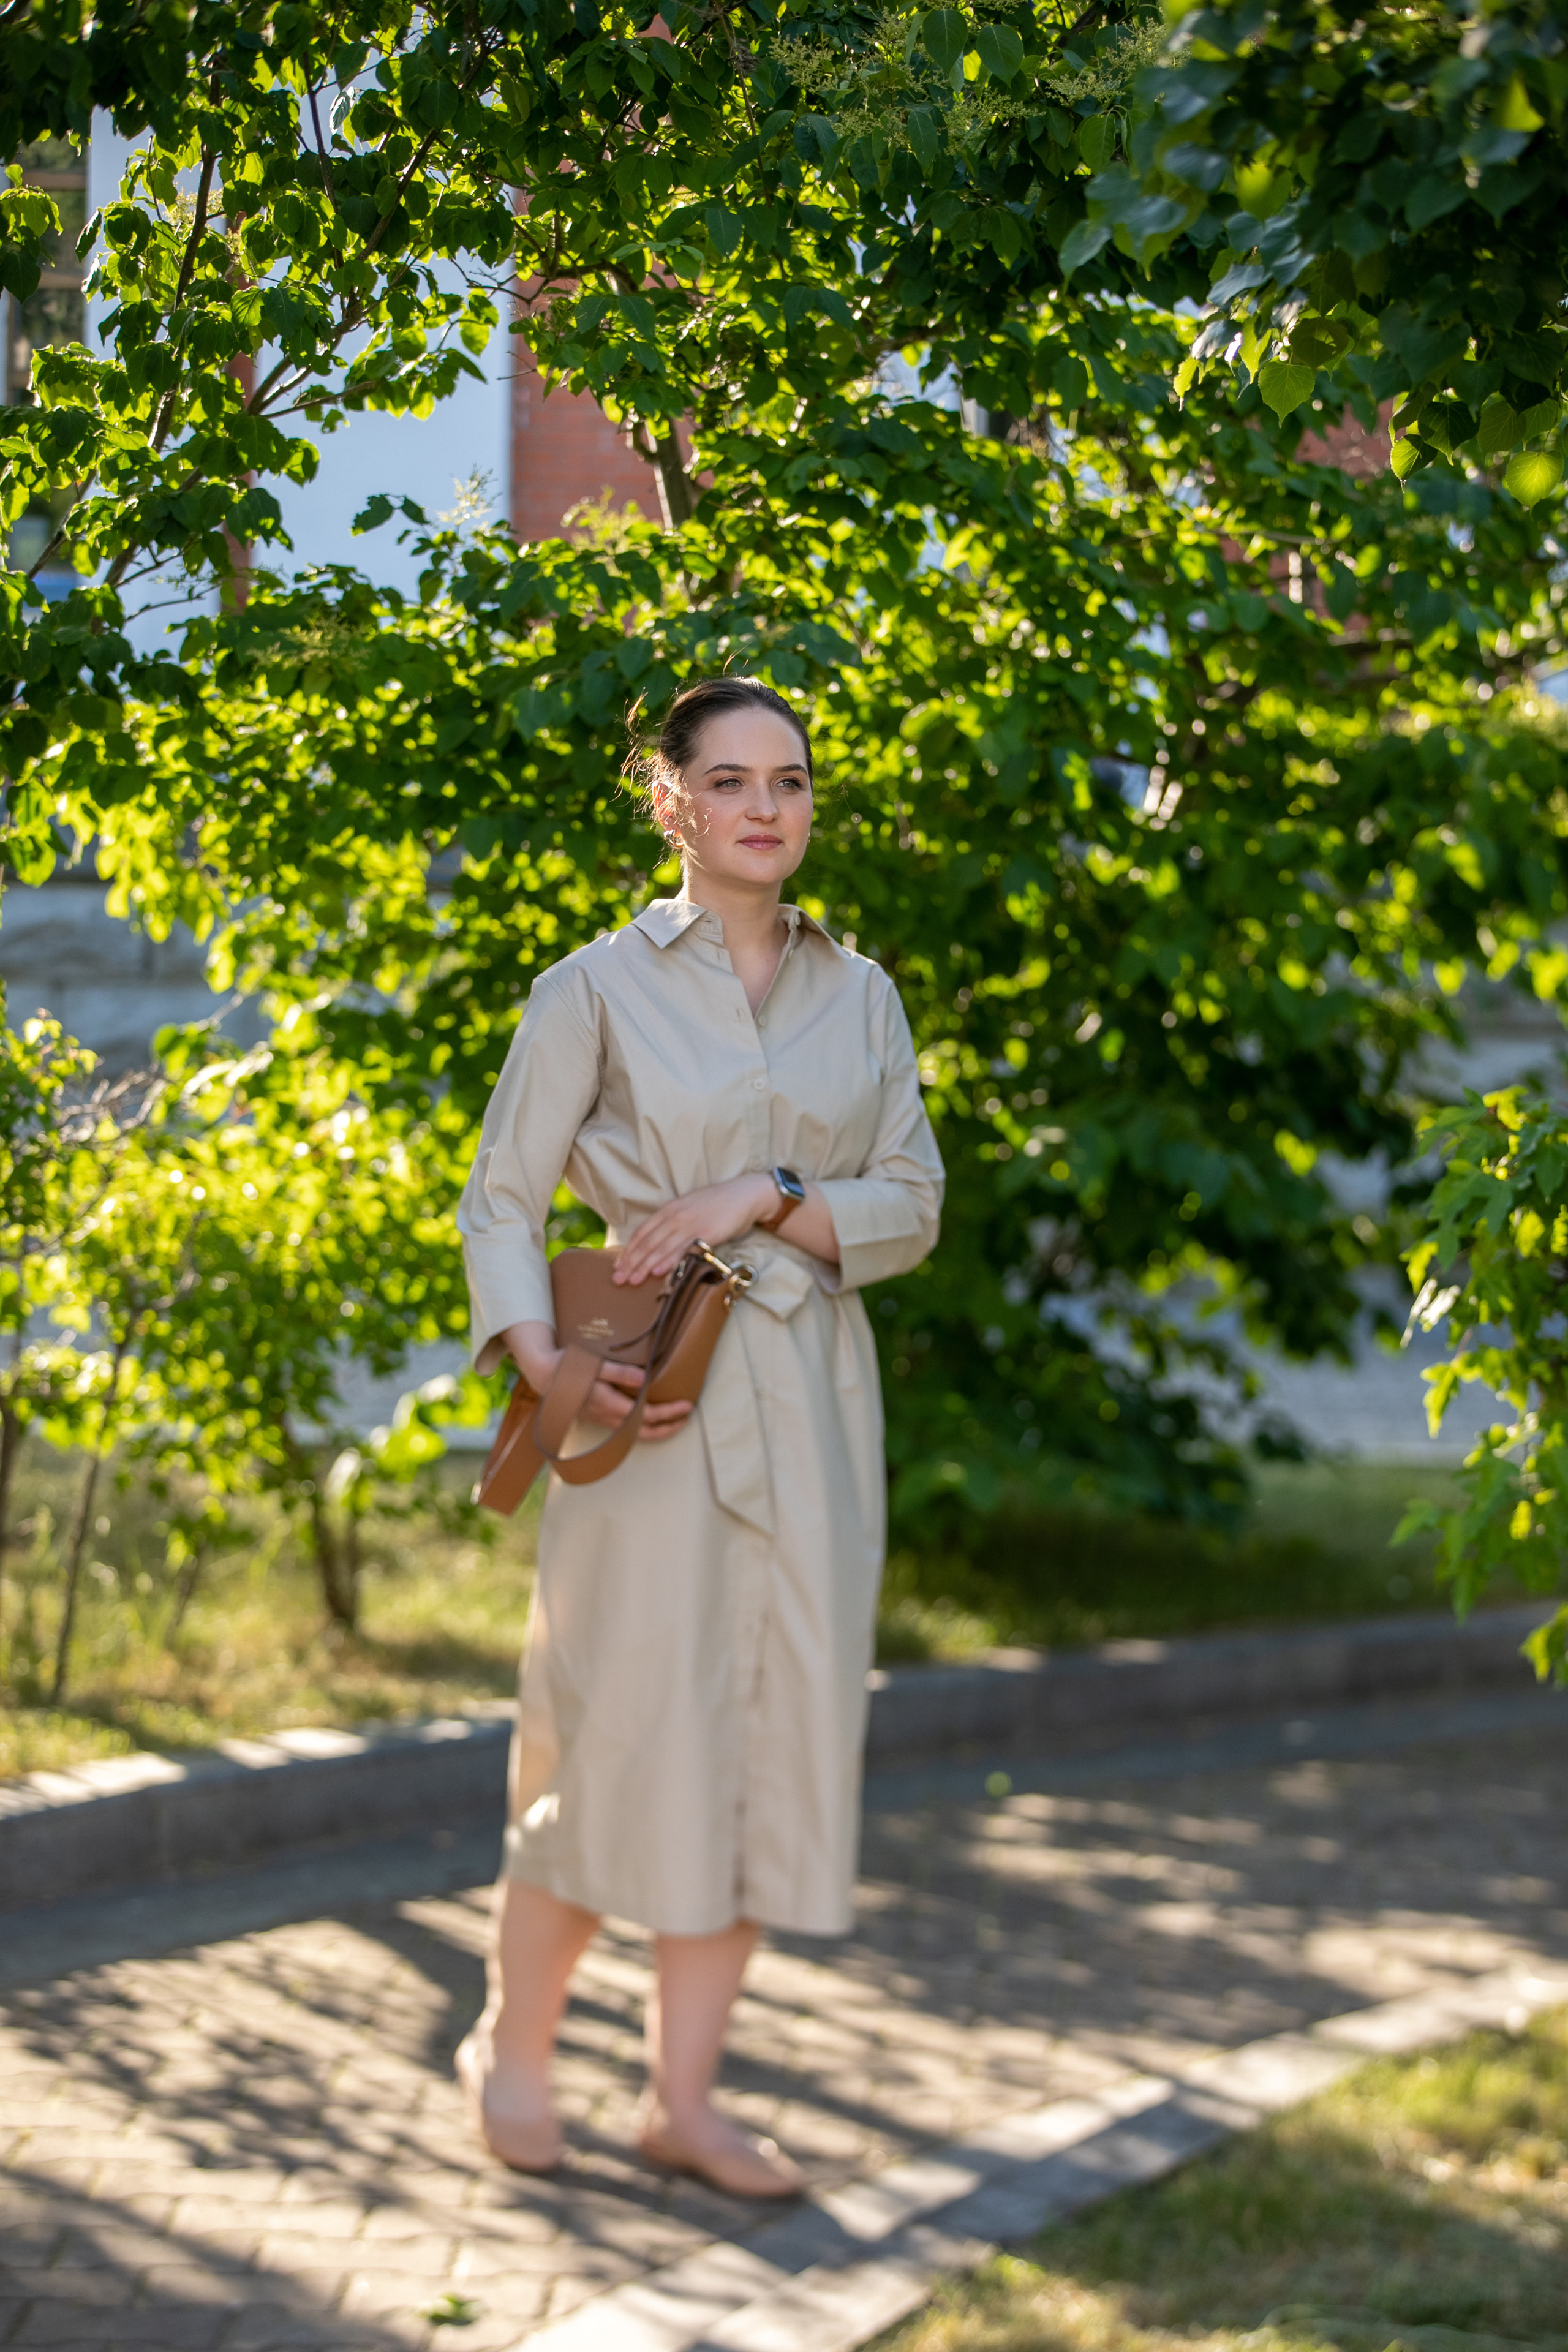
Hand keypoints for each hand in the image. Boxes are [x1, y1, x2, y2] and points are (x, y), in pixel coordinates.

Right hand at [499, 1320, 692, 1441]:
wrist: (544, 1377)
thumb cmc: (569, 1367)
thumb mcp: (594, 1365)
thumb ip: (619, 1373)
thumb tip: (645, 1380)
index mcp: (609, 1404)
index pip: (646, 1415)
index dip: (669, 1414)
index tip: (686, 1406)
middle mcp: (608, 1417)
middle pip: (644, 1432)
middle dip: (668, 1428)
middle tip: (687, 1418)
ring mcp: (603, 1420)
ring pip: (635, 1434)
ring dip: (657, 1430)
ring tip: (674, 1421)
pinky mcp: (599, 1417)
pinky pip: (626, 1430)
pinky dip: (642, 1428)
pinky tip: (650, 1421)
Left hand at [614, 1174, 777, 1285]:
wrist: (745, 1195)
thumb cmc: (717, 1204)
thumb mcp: (689, 1209)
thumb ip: (673, 1224)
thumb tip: (658, 1244)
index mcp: (669, 1209)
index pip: (643, 1232)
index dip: (629, 1250)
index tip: (618, 1266)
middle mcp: (676, 1216)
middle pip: (648, 1242)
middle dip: (632, 1262)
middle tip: (618, 1280)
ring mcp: (691, 1224)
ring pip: (662, 1247)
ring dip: (645, 1265)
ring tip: (633, 1280)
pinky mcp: (707, 1233)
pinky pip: (685, 1249)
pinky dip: (670, 1260)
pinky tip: (659, 1271)